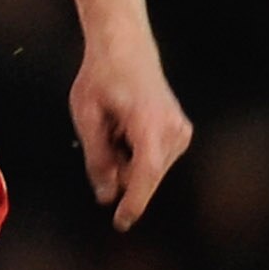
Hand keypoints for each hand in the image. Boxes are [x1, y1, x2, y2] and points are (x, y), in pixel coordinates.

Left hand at [70, 31, 190, 231]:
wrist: (125, 48)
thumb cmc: (104, 76)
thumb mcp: (87, 118)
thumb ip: (97, 159)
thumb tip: (106, 194)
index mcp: (149, 124)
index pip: (146, 173)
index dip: (134, 202)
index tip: (121, 222)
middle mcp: (173, 130)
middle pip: (144, 175)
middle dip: (119, 171)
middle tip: (104, 134)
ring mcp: (181, 132)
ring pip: (148, 170)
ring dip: (126, 160)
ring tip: (115, 126)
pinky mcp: (180, 133)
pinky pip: (154, 159)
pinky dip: (135, 153)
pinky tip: (125, 128)